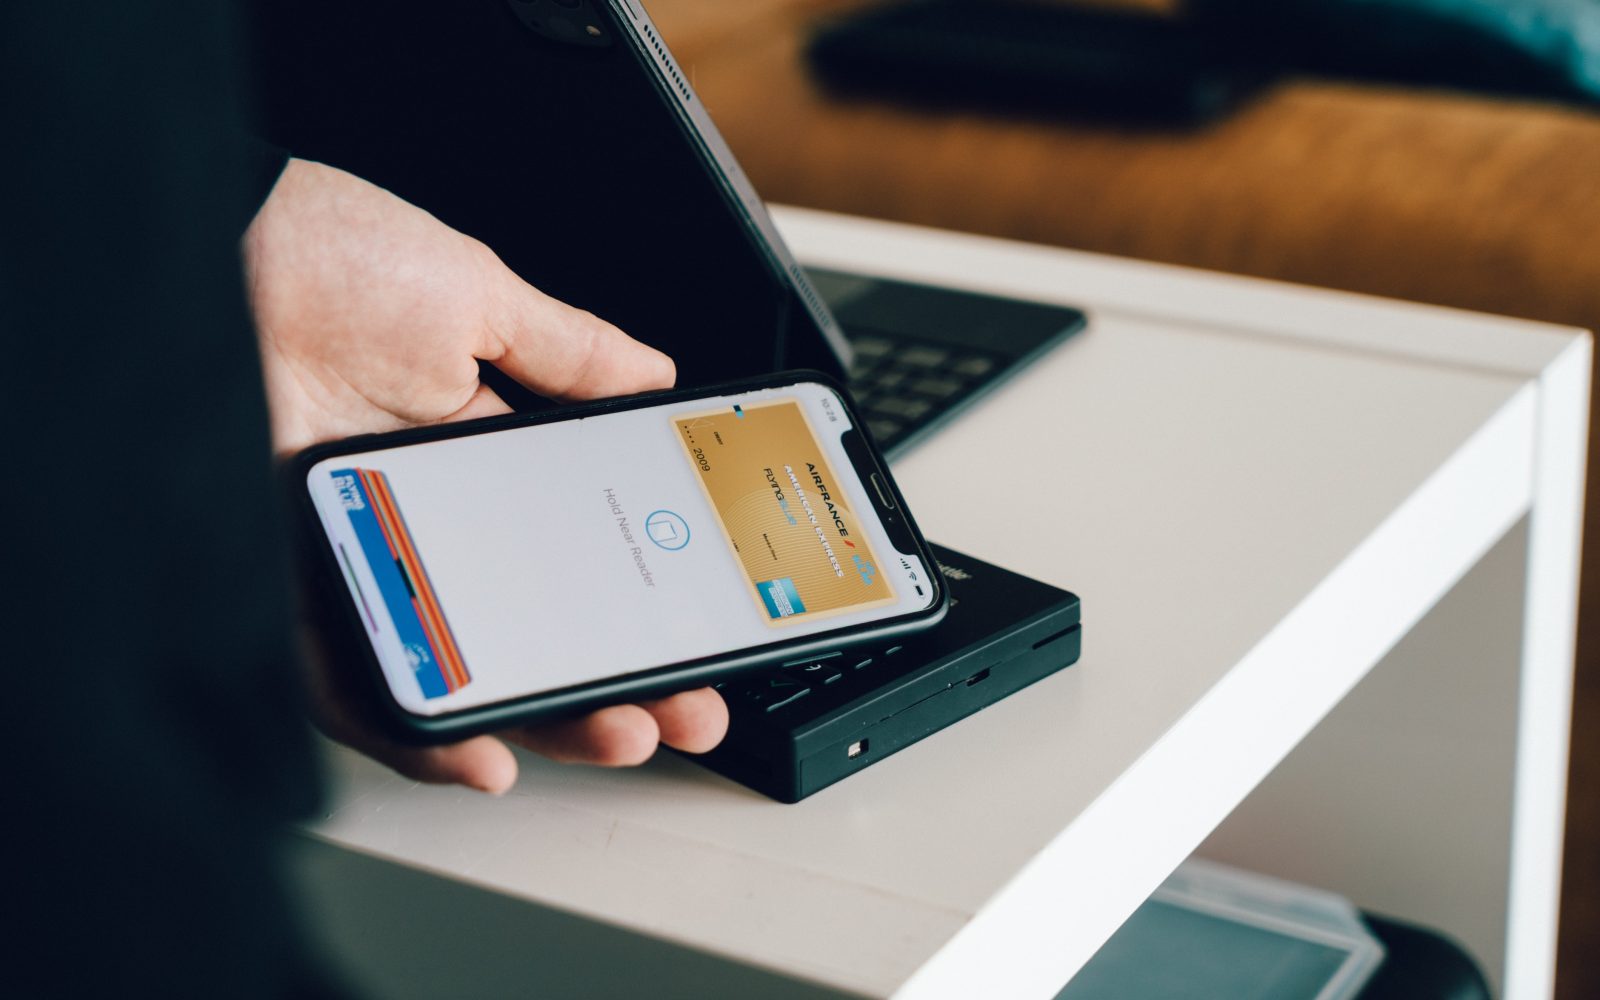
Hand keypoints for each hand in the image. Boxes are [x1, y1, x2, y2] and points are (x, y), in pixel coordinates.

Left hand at [246, 159, 726, 792]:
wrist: (202, 238)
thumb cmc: (322, 255)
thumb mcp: (476, 297)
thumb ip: (569, 351)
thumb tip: (652, 378)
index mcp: (472, 459)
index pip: (575, 552)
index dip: (641, 599)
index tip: (703, 629)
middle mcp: (422, 522)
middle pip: (532, 627)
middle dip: (617, 678)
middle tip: (683, 705)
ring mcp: (362, 561)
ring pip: (459, 669)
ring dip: (544, 716)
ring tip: (617, 732)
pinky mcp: (294, 591)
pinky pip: (352, 685)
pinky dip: (414, 730)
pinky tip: (480, 754)